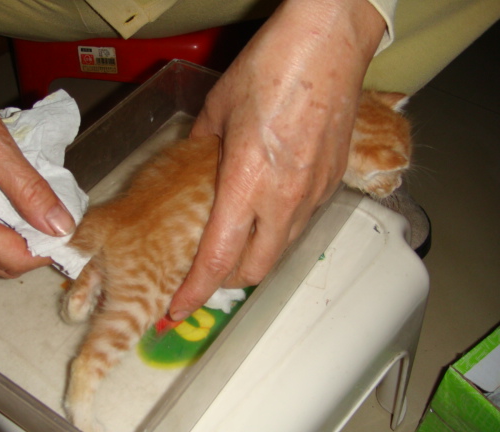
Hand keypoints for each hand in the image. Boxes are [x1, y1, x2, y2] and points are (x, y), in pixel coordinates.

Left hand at [169, 0, 384, 319]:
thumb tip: (195, 162)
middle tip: (206, 271)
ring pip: (281, 249)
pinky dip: (278, 229)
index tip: (178, 309)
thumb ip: (201, 145)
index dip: (195, 291)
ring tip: (235, 239)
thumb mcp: (219, 107)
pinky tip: (267, 207)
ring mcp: (313, 193)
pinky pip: (301, 223)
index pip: (218, 257)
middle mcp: (285, 198)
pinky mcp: (332, 182)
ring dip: (255, 255)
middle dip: (227, 280)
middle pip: (255, 269)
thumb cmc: (273, 66)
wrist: (331, 42)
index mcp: (248, 181)